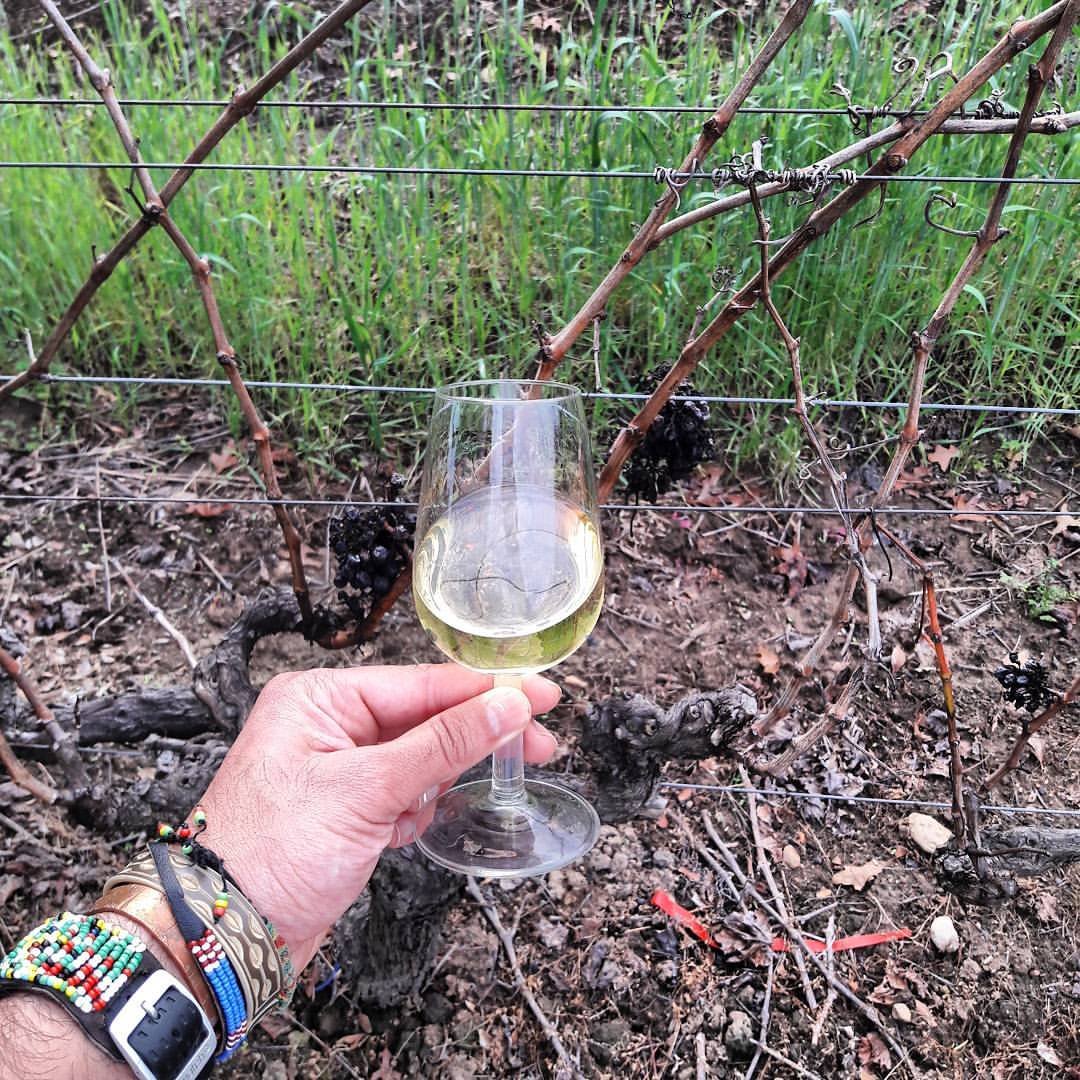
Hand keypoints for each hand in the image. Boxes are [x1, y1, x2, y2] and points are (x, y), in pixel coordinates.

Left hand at [195, 664, 559, 969]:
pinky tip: (400, 830)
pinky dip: (413, 812)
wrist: (223, 939)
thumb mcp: (367, 789)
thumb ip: (444, 743)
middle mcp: (329, 725)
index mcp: (321, 699)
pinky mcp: (347, 810)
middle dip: (474, 738)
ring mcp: (339, 770)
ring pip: (419, 760)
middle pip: (427, 719)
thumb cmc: (271, 853)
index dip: (487, 692)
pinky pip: (404, 794)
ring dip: (434, 784)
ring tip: (416, 812)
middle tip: (538, 746)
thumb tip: (507, 706)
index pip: (423, 684)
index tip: (541, 695)